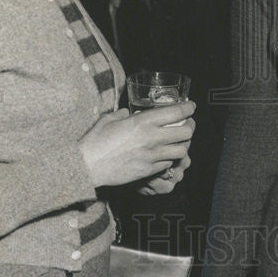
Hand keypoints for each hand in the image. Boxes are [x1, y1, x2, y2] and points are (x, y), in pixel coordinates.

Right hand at [78, 102, 195, 187]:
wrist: (86, 168)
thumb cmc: (94, 141)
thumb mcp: (109, 119)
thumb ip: (123, 114)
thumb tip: (129, 112)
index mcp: (143, 122)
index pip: (177, 112)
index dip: (188, 108)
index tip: (191, 106)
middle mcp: (151, 138)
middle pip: (186, 132)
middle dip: (190, 126)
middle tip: (187, 123)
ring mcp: (151, 156)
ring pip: (182, 150)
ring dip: (183, 144)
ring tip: (179, 140)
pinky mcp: (148, 171)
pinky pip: (168, 163)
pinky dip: (170, 158)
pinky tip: (165, 154)